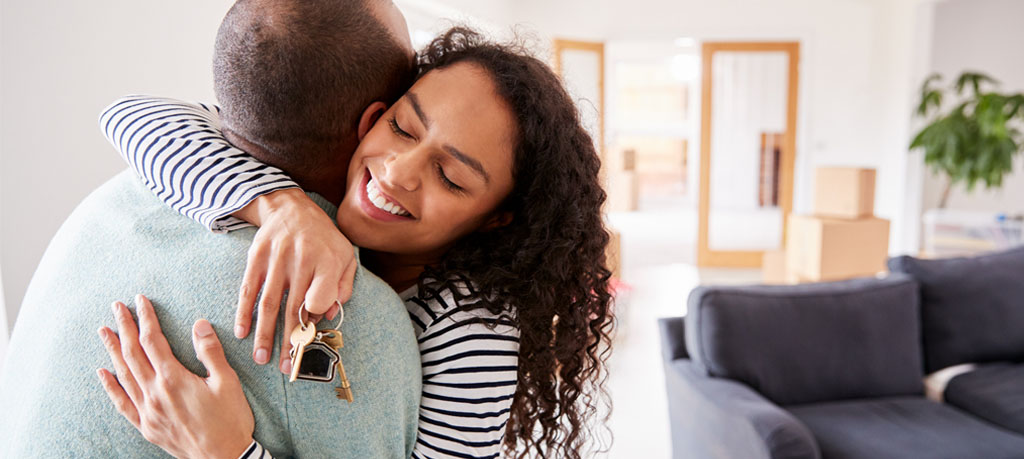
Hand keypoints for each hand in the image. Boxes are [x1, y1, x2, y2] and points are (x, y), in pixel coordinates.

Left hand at [96, 295, 254, 458]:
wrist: (224, 458)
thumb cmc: (230, 420)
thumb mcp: (228, 382)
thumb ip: (210, 352)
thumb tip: (198, 324)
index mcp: (174, 379)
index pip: (152, 341)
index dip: (146, 318)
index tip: (140, 301)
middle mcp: (155, 394)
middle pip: (133, 354)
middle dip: (124, 328)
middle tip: (116, 307)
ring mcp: (148, 411)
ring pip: (123, 375)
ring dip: (112, 351)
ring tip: (104, 332)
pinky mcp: (147, 426)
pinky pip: (122, 403)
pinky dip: (111, 387)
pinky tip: (103, 374)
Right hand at [232, 188, 355, 372]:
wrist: (291, 208)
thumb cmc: (323, 239)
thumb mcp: (344, 256)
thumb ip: (343, 286)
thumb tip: (328, 315)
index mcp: (328, 261)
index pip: (322, 295)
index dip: (316, 315)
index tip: (311, 331)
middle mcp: (302, 261)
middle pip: (294, 308)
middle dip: (289, 341)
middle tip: (287, 367)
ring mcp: (277, 259)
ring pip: (269, 304)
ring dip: (264, 334)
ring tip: (262, 359)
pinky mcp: (256, 258)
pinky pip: (248, 290)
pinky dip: (244, 312)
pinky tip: (242, 333)